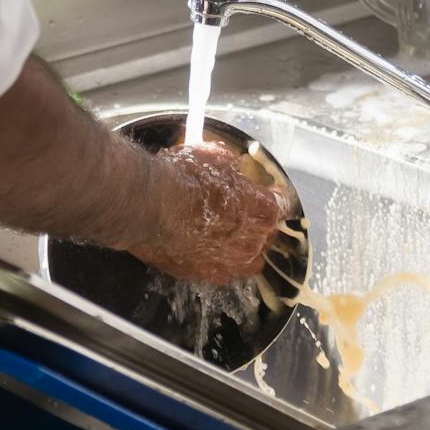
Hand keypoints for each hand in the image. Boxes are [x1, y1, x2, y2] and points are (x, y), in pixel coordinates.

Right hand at [129, 142, 288, 284]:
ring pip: (247, 261)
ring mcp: (227, 262)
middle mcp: (251, 240)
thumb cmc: (183, 176)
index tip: (269, 193)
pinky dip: (215, 261)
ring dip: (242, 249)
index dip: (274, 198)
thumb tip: (232, 165)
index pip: (280, 206)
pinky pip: (218, 271)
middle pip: (267, 236)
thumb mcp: (213, 155)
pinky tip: (204, 250)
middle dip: (260, 225)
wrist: (149, 204)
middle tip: (246, 214)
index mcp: (261, 208)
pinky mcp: (201, 274)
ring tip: (229, 238)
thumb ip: (231, 166)